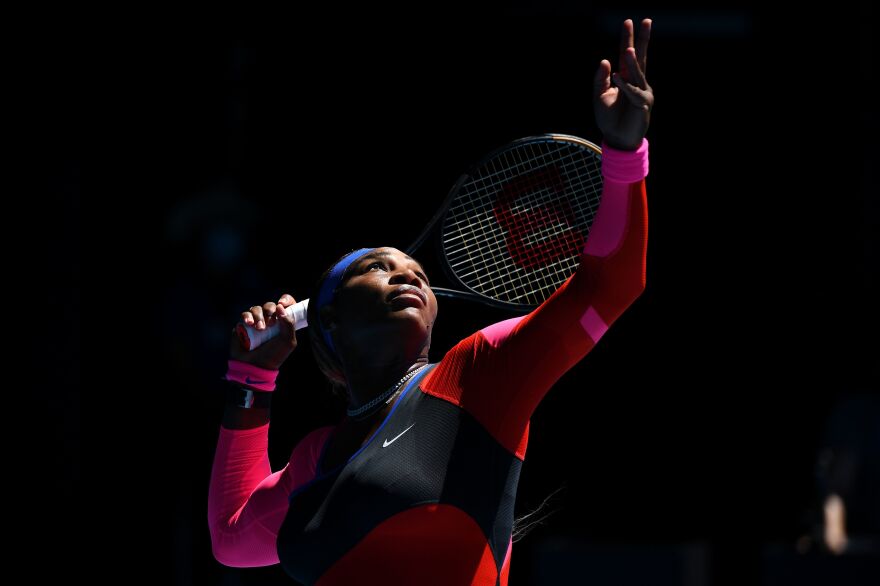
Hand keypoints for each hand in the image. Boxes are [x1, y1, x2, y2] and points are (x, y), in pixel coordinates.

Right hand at [229, 293, 298, 369]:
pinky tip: (249, 324)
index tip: (282, 304)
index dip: (285, 300)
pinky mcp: (243, 325)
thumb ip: (289, 324)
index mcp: (282, 323)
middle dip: (270, 311)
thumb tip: (280, 306)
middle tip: (270, 323)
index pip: (285, 305)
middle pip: (270, 305)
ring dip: (259, 316)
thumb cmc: (273, 355)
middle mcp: (269, 321)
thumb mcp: (288, 342)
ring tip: (260, 329)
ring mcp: (256, 322)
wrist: (254, 366)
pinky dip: (248, 317)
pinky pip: (245, 314)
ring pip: (257, 308)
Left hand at [594, 18, 653, 150]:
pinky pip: (632, 92)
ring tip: (628, 48)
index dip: (627, 39)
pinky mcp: (643, 104)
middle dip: (642, 40)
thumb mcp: (599, 96)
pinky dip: (624, 85)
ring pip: (637, 73)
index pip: (626, 55)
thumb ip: (600, 79)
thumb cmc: (608, 118)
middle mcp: (636, 82)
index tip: (628, 22)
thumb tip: (604, 60)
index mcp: (625, 78)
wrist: (616, 139)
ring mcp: (642, 92)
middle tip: (646, 21)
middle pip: (639, 57)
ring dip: (631, 62)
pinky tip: (616, 77)